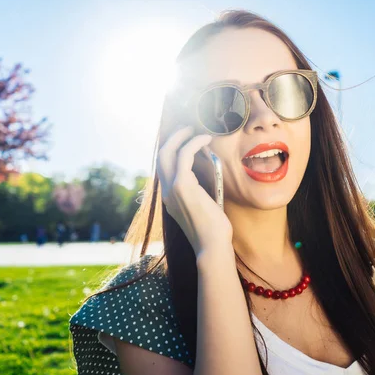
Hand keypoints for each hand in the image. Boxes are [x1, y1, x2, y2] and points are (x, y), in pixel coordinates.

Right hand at [157, 126, 233, 256]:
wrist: (211, 246)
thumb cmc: (213, 231)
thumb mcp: (203, 209)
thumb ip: (200, 194)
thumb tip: (210, 180)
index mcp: (170, 198)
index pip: (165, 168)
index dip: (173, 151)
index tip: (186, 140)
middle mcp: (166, 192)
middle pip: (161, 156)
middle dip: (172, 138)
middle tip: (187, 128)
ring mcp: (172, 188)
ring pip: (167, 152)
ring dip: (181, 136)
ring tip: (195, 130)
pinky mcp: (182, 185)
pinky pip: (185, 155)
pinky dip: (194, 142)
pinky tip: (205, 139)